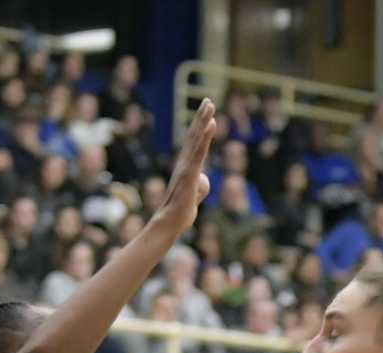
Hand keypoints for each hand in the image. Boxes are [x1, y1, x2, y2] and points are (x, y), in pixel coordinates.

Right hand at [152, 98, 214, 235]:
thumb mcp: (196, 193)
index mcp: (187, 165)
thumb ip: (200, 183)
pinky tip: (210, 125)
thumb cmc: (182, 209)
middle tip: (208, 100)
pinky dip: (204, 138)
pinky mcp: (189, 174)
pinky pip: (198, 153)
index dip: (200, 125)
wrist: (171, 222)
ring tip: (209, 106)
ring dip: (203, 122)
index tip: (206, 109)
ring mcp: (186, 167)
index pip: (195, 141)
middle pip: (194, 135)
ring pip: (196, 141)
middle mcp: (184, 162)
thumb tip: (202, 180)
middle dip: (201, 117)